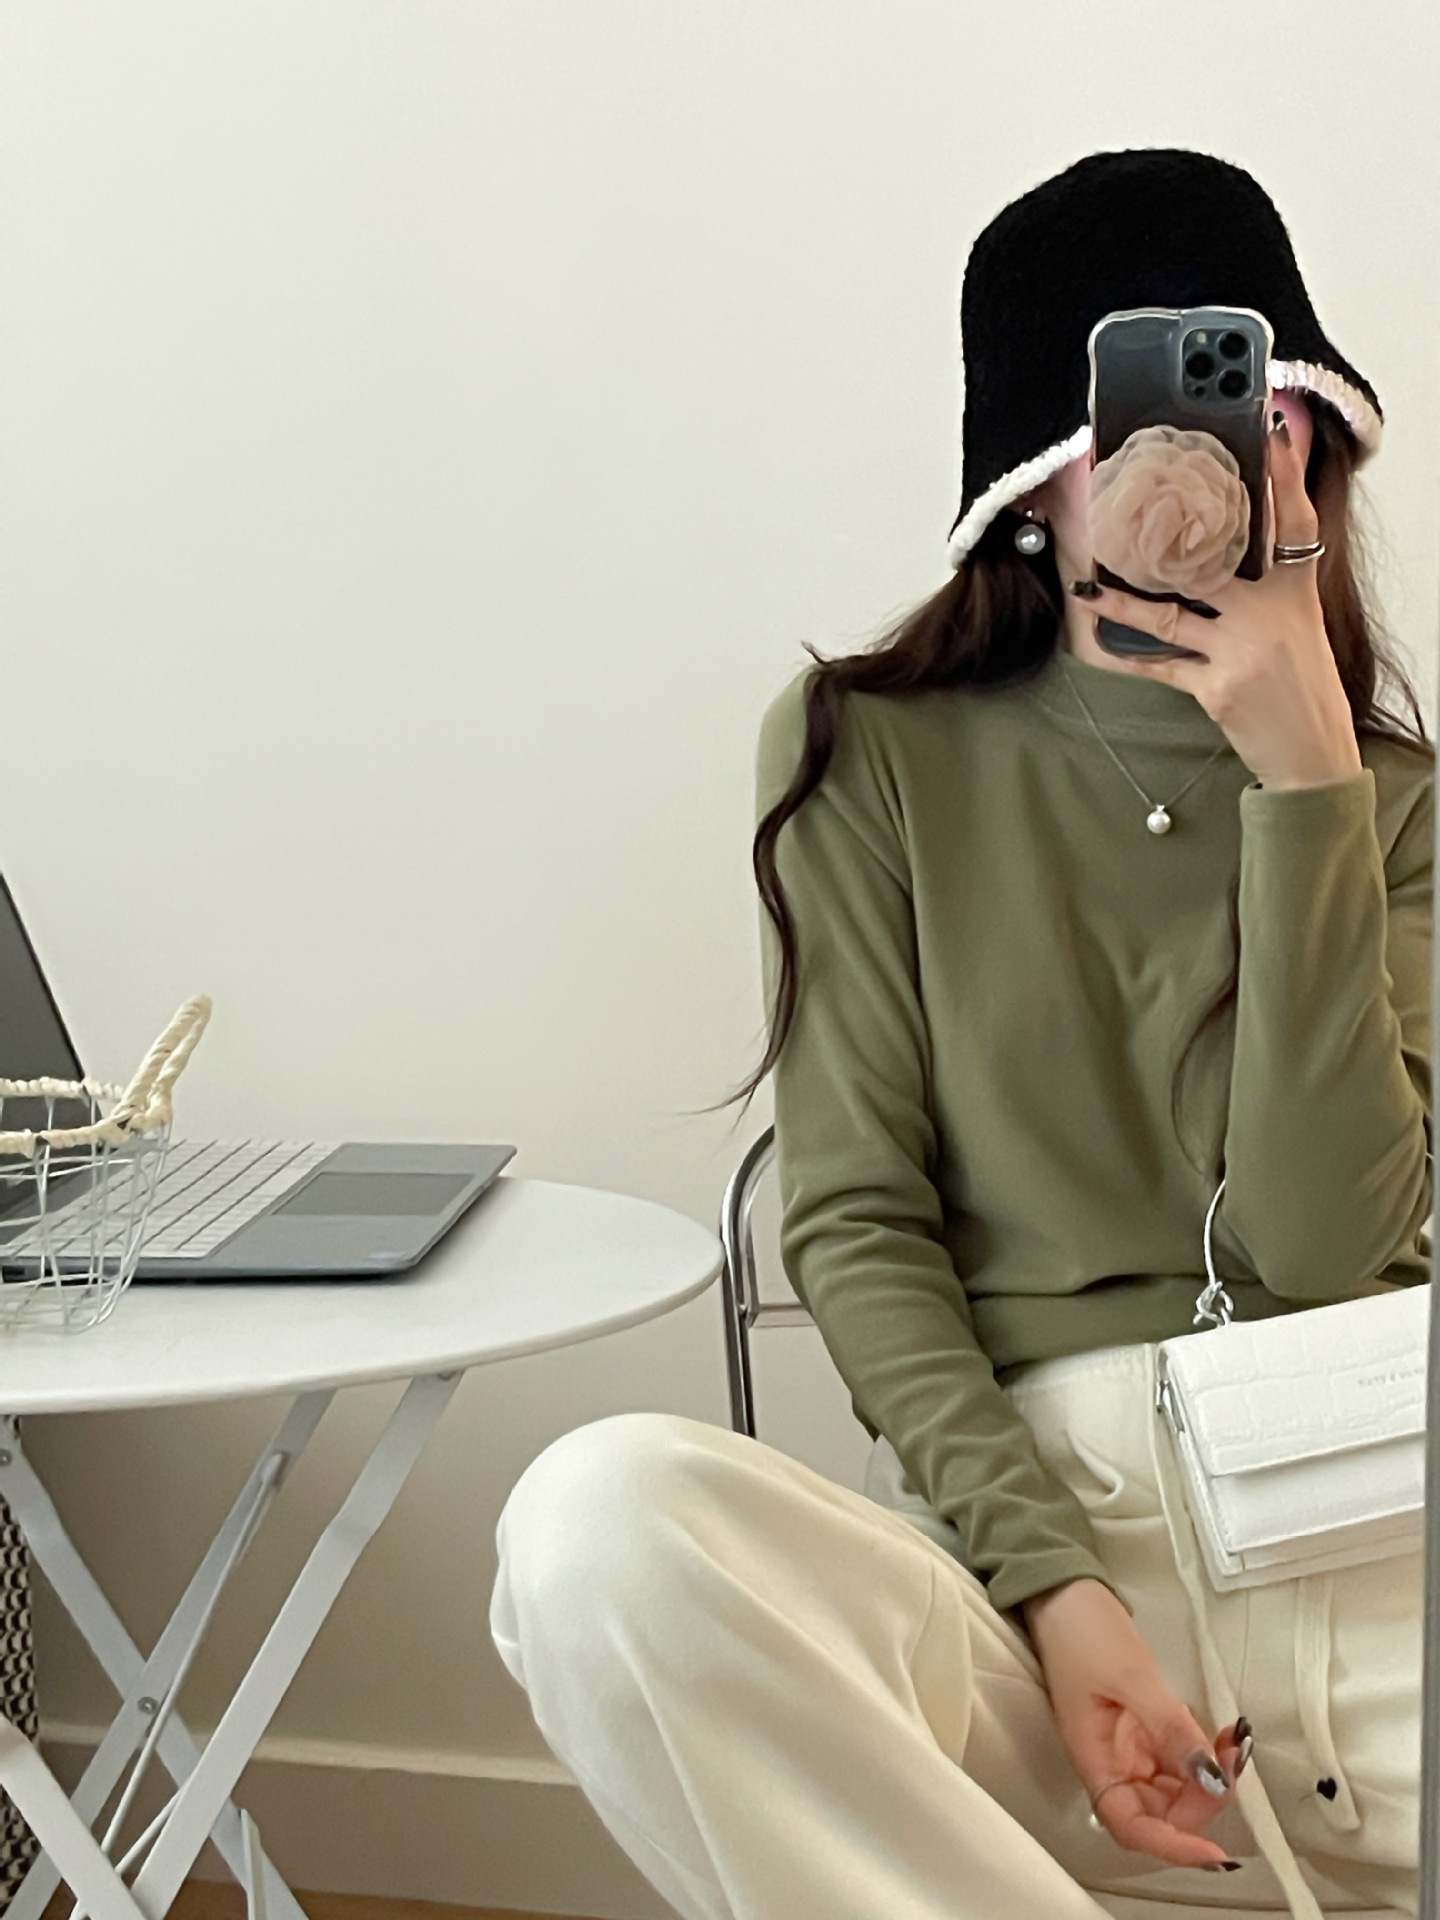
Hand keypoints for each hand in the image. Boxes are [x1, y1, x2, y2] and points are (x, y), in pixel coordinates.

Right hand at [1022, 1578, 1248, 1869]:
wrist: (1065, 1589)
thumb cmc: (1082, 1631)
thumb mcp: (1131, 1676)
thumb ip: (1171, 1728)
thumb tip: (1213, 1778)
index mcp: (1094, 1758)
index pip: (1132, 1826)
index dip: (1172, 1847)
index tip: (1215, 1853)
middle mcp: (1111, 1762)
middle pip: (1160, 1813)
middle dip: (1203, 1800)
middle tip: (1232, 1762)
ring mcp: (1128, 1746)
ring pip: (1175, 1788)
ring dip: (1209, 1777)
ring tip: (1233, 1743)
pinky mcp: (1142, 1728)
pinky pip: (1179, 1758)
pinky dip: (1204, 1754)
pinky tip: (1221, 1735)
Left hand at [1075, 414, 1362, 791]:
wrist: (1314, 754)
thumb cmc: (1302, 687)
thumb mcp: (1299, 625)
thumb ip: (1274, 583)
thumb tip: (1239, 548)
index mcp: (1295, 592)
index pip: (1292, 520)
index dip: (1282, 475)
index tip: (1270, 433)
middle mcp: (1269, 614)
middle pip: (1214, 558)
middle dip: (1170, 534)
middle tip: (1131, 505)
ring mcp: (1241, 650)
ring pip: (1169, 614)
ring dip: (1122, 602)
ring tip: (1088, 586)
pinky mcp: (1217, 687)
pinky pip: (1160, 664)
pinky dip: (1127, 654)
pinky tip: (1099, 642)